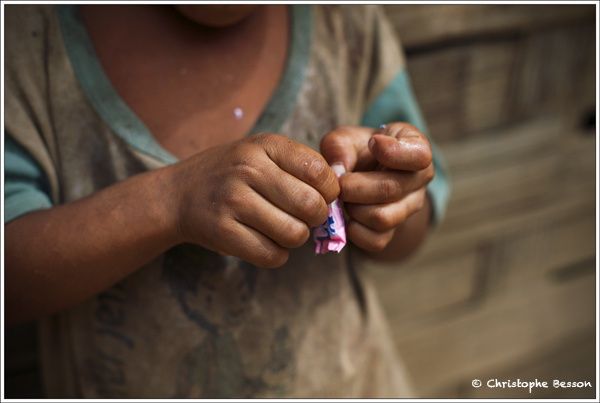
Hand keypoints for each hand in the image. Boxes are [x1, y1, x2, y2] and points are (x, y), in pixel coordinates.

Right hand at [167, 134, 339, 267]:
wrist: (179, 194)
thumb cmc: (233, 173)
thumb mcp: (262, 153)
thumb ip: (300, 166)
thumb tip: (341, 193)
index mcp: (266, 145)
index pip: (320, 172)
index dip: (329, 192)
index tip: (319, 196)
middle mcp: (249, 169)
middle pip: (311, 207)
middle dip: (314, 218)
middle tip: (301, 216)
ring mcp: (233, 201)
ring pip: (294, 234)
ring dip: (294, 237)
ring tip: (280, 227)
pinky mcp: (223, 232)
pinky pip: (272, 255)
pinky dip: (276, 254)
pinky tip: (265, 241)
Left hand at [320, 123, 433, 252]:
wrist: (363, 172)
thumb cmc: (358, 149)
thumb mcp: (347, 137)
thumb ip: (340, 146)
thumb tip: (338, 171)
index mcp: (415, 149)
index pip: (419, 156)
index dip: (394, 152)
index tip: (373, 143)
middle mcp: (419, 180)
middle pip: (390, 190)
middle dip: (355, 187)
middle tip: (339, 183)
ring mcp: (409, 208)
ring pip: (382, 218)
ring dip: (354, 209)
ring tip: (343, 199)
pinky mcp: (394, 231)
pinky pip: (376, 241)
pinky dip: (354, 231)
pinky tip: (346, 217)